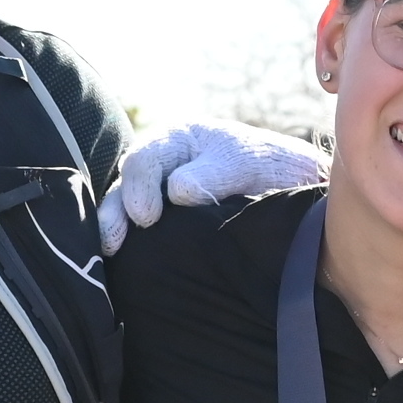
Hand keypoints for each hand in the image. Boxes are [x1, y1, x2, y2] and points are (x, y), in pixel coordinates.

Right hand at [99, 121, 328, 250]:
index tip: (147, 218)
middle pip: (126, 184)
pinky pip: (139, 227)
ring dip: (115, 227)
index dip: (140, 188)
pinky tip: (124, 262)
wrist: (291, 188)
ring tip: (110, 251)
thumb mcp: (244, 164)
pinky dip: (130, 241)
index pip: (145, 160)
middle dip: (117, 211)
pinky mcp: (166, 220)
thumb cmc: (268, 166)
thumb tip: (176, 192)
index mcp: (178, 140)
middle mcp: (162, 164)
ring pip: (125, 205)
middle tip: (116, 241)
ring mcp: (159, 191)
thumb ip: (213, 175)